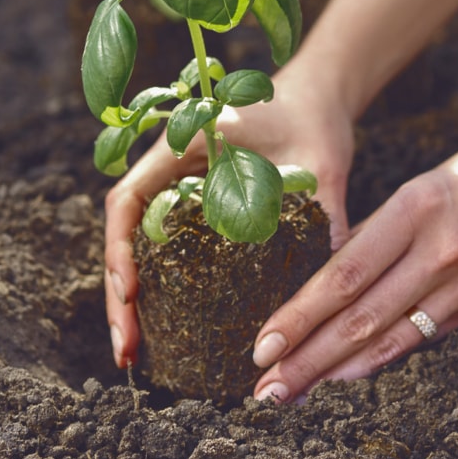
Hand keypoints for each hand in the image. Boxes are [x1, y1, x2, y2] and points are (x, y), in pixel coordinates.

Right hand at [103, 69, 355, 367]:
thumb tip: (337, 272)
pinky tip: (165, 331)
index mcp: (182, 149)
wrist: (316, 104)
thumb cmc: (313, 122)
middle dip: (119, 296)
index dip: (121, 250)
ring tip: (134, 354)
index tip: (131, 292)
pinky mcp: (196, 216)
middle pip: (124, 237)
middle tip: (126, 351)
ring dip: (132, 302)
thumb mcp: (319, 165)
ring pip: (139, 252)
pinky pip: (167, 254)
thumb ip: (325, 211)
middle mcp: (168, 174)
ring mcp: (177, 197)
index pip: (128, 201)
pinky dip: (161, 291)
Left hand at [250, 135, 457, 402]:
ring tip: (297, 392)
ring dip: (338, 370)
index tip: (263, 344)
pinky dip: (382, 359)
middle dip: (307, 358)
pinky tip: (350, 375)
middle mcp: (438, 250)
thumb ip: (380, 229)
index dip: (299, 314)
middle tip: (266, 388)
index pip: (344, 273)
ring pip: (390, 337)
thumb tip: (331, 274)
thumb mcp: (425, 183)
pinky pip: (423, 337)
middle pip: (360, 316)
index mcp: (415, 208)